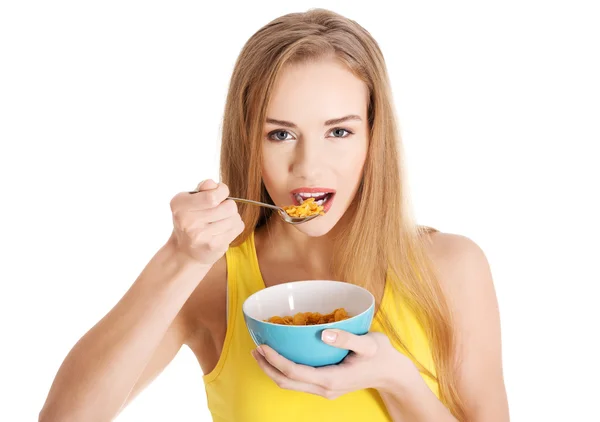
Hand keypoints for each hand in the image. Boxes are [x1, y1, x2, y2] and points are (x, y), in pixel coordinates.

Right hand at [168, 179, 243, 265]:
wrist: (185, 251)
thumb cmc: (191, 219)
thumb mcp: (190, 200)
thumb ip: (203, 189)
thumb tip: (213, 184)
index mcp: (180, 205)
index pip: (213, 196)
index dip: (222, 191)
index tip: (218, 195)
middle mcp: (187, 221)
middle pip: (228, 207)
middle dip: (228, 206)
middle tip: (220, 211)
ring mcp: (200, 236)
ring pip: (235, 217)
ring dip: (231, 217)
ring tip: (220, 222)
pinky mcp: (213, 246)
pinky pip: (237, 228)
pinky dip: (234, 227)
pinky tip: (223, 231)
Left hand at [251, 330, 419, 399]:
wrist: (392, 373)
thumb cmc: (381, 356)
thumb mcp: (368, 343)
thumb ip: (346, 338)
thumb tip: (324, 333)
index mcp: (331, 379)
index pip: (294, 372)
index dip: (275, 359)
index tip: (262, 345)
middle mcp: (325, 388)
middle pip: (286, 382)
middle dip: (267, 366)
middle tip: (254, 348)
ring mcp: (325, 389)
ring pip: (290, 384)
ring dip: (273, 369)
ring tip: (261, 353)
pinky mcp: (326, 385)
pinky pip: (298, 381)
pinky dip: (284, 370)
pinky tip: (281, 356)